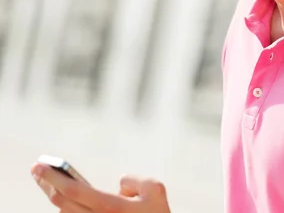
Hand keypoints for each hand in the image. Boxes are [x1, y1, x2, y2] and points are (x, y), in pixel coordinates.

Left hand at [31, 163, 170, 212]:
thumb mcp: (155, 190)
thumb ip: (135, 180)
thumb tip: (120, 184)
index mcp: (111, 208)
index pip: (73, 190)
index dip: (53, 176)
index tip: (39, 165)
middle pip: (62, 202)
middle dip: (46, 184)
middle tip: (36, 170)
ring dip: (55, 196)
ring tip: (47, 182)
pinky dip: (67, 209)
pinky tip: (65, 201)